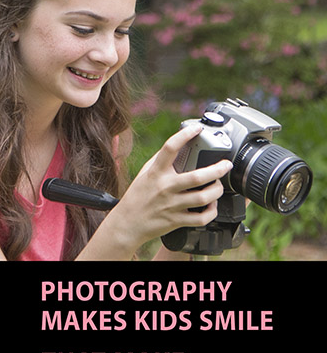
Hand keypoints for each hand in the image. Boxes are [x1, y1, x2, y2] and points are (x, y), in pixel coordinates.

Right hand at [108, 124, 232, 250]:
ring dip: (216, 190)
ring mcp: (171, 205)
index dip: (185, 135)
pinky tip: (211, 205)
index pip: (170, 148)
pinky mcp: (176, 221)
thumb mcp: (145, 173)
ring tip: (218, 185)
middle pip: (197, 177)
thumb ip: (160, 160)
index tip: (197, 129)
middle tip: (226, 165)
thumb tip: (179, 146)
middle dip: (217, 169)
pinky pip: (201, 219)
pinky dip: (211, 212)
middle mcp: (165, 187)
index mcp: (156, 172)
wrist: (127, 223)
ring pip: (203, 198)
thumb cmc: (137, 197)